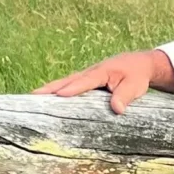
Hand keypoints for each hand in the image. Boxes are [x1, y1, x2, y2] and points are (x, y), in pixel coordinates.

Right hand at [32, 50, 173, 114]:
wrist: (139, 63)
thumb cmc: (137, 76)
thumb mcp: (136, 86)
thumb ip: (125, 96)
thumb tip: (117, 109)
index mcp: (102, 72)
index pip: (86, 81)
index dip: (73, 88)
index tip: (60, 94)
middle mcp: (91, 72)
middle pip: (68, 80)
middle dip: (52, 87)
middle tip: (34, 95)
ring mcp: (87, 75)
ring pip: (66, 81)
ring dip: (50, 88)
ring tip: (33, 96)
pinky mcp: (86, 79)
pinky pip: (69, 84)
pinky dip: (57, 89)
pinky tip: (46, 97)